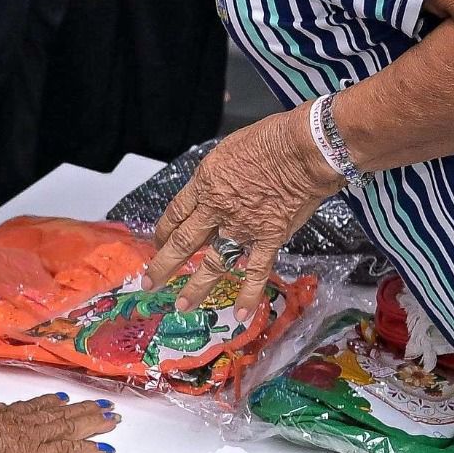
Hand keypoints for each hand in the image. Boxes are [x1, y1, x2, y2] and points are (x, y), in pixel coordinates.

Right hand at [0, 392, 117, 452]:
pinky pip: (70, 450)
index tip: (65, 399)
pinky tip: (101, 447)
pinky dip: (87, 448)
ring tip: (111, 419)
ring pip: (72, 427)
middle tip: (103, 404)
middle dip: (83, 409)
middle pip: (62, 413)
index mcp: (11, 411)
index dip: (53, 402)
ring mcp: (38, 436)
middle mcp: (29, 420)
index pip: (38, 405)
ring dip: (93, 422)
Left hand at [144, 107, 342, 317]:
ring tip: (182, 305)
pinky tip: (240, 313)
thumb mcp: (229, 150)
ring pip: (213, 262)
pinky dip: (248, 293)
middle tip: (150, 283)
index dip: (164, 231)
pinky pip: (255, 271)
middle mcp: (218, 208)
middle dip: (164, 264)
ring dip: (196, 286)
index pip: (176, 212)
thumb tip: (216, 195)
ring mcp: (242, 226)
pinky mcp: (269, 238)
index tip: (158, 242)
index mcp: (206, 182)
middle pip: (184, 241)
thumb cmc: (270, 139)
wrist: (303, 148)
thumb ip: (219, 179)